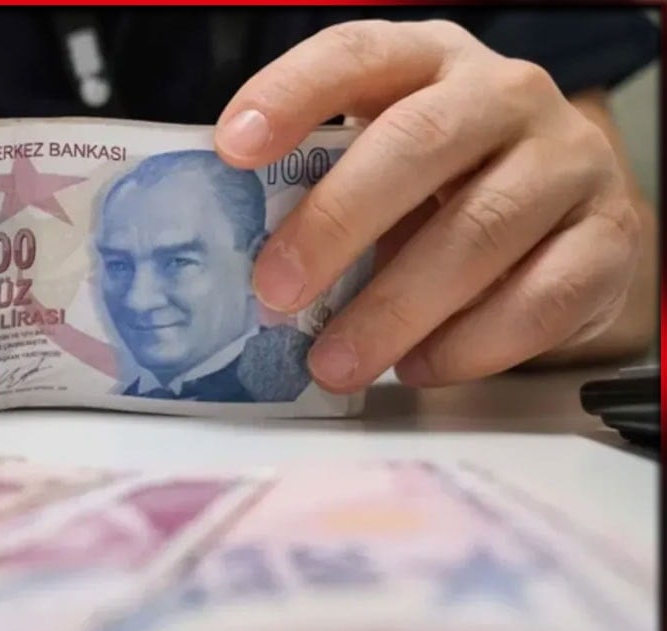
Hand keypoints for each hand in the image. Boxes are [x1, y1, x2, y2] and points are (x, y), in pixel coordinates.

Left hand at [214, 19, 642, 392]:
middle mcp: (505, 95)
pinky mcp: (609, 238)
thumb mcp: (378, 165)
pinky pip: (540, 298)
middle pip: (417, 143)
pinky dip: (469, 344)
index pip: (356, 55)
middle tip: (274, 292)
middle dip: (335, 223)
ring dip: (393, 309)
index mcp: (428, 61)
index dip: (292, 94)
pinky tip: (416, 366)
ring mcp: (568, 163)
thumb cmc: (440, 186)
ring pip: (478, 231)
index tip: (231, 148)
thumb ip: (322, 188)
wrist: (562, 213)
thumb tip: (247, 265)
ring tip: (333, 363)